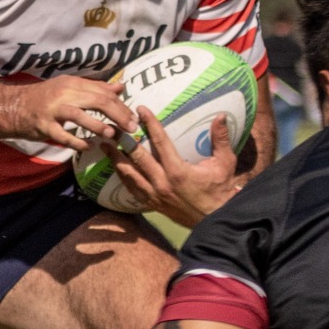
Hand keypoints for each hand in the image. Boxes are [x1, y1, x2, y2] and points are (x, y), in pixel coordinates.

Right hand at [9, 76, 135, 151]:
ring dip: (99, 126)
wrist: (13, 107)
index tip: (133, 117)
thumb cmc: (45, 98)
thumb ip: (95, 88)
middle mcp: (64, 94)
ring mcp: (52, 110)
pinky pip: (63, 136)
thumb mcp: (70, 87)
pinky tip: (88, 145)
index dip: (121, 105)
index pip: (103, 92)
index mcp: (72, 83)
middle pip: (96, 101)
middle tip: (131, 127)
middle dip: (117, 114)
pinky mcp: (43, 126)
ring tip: (113, 134)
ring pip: (80, 116)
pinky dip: (77, 141)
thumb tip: (120, 87)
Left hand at [106, 109, 242, 226]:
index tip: (141, 109)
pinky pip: (132, 189)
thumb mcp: (224, 163)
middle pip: (137, 157)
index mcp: (177, 171)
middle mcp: (162, 182)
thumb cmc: (220, 190)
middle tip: (111, 127)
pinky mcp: (151, 204)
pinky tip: (115, 169)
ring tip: (104, 146)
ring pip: (129, 175)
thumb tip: (222, 115)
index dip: (151, 123)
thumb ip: (221, 139)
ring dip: (116, 159)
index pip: (160, 141)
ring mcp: (154, 195)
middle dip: (123, 141)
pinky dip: (122, 178)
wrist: (215, 219)